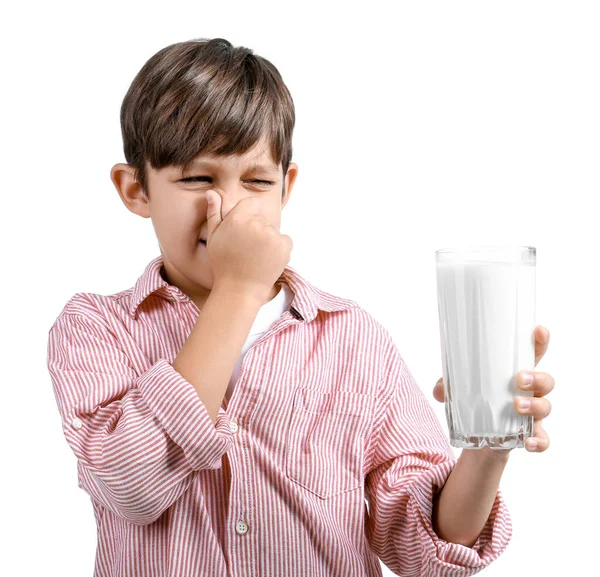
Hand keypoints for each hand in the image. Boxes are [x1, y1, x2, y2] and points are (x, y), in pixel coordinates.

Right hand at [205, 190, 292, 300]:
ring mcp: (272, 235)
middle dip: (257, 229)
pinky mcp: (284, 246)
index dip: (248, 215)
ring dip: (268, 239)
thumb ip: (214, 213)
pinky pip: (285, 240)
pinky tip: (267, 259)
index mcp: (238, 218)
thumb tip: (211, 192)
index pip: (251, 203)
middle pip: (262, 218)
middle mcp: (256, 224)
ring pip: (273, 229)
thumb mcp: (214, 237)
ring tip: (256, 256)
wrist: (240, 290)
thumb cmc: (224, 264)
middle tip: (247, 248)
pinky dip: (279, 248)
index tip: (243, 231)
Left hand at [433, 325, 553, 452]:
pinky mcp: (530, 435)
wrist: (477, 438)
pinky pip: (543, 440)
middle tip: (519, 379)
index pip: (532, 354)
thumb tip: (439, 390)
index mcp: (514, 373)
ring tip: (517, 405)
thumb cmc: (473, 402)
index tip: (539, 330)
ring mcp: (532, 414)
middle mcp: (530, 392)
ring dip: (534, 406)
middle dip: (538, 378)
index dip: (540, 341)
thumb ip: (446, 386)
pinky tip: (527, 441)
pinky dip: (539, 441)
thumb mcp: (457, 391)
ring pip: (546, 407)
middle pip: (546, 380)